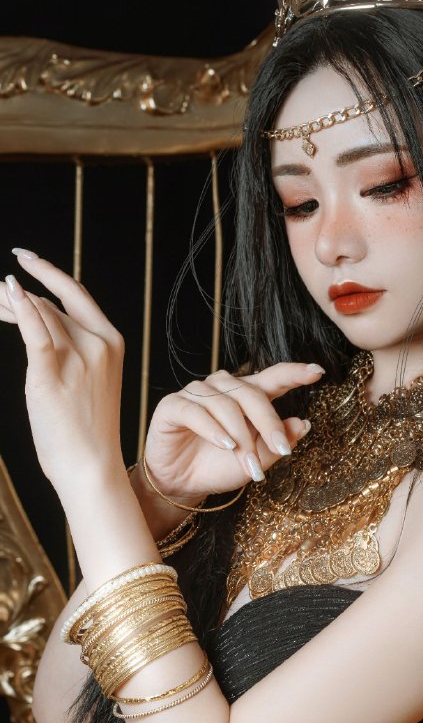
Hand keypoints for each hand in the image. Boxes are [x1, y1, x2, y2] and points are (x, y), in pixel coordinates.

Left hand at [1, 250, 125, 493]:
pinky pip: (34, 331)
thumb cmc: (87, 429)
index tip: (24, 257)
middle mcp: (98, 342)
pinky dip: (19, 308)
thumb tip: (38, 320)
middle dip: (16, 295)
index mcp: (112, 341)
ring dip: (7, 303)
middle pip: (49, 304)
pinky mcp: (51, 374)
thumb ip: (71, 348)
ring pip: (36, 314)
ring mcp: (76, 357)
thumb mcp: (88, 380)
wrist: (92, 466)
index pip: (75, 293)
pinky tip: (9, 290)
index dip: (47, 271)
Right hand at [141, 361, 323, 504]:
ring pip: (226, 404)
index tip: (318, 371)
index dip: (294, 373)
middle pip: (252, 393)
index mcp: (247, 395)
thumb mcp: (255, 461)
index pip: (273, 377)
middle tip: (283, 451)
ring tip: (249, 463)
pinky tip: (225, 445)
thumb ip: (276, 443)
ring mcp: (196, 393)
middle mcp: (223, 387)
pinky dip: (213, 429)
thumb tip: (303, 423)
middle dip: (270, 423)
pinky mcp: (173, 405)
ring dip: (241, 436)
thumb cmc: (220, 467)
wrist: (182, 484)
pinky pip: (196, 411)